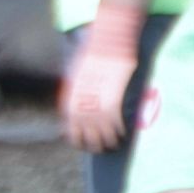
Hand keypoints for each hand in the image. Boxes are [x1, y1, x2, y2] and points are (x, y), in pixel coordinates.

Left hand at [60, 25, 139, 154]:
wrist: (102, 44)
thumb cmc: (89, 58)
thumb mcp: (75, 77)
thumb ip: (77, 94)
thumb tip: (80, 105)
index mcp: (69, 103)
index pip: (71, 132)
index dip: (78, 141)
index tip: (84, 145)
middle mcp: (81, 108)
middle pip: (88, 138)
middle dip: (96, 145)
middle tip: (103, 149)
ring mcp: (96, 106)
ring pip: (104, 135)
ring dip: (110, 142)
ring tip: (114, 144)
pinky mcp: (112, 102)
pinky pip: (116, 125)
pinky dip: (121, 131)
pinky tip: (124, 134)